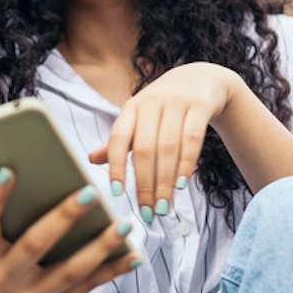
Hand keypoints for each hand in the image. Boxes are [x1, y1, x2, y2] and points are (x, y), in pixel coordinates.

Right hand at [0, 168, 137, 292]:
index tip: (9, 170)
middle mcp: (7, 277)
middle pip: (35, 244)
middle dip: (63, 217)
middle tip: (90, 192)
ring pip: (71, 270)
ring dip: (100, 246)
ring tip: (123, 223)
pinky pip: (88, 287)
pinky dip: (112, 270)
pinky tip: (133, 255)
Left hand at [88, 62, 240, 220]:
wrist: (202, 79)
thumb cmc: (165, 107)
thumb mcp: (140, 119)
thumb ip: (120, 141)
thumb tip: (90, 159)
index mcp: (131, 108)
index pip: (118, 138)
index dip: (115, 165)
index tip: (117, 194)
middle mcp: (150, 102)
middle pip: (144, 148)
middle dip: (145, 184)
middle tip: (148, 213)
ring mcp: (175, 102)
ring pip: (168, 147)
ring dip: (165, 181)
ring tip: (164, 207)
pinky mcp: (199, 105)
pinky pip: (192, 138)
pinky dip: (186, 164)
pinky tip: (182, 185)